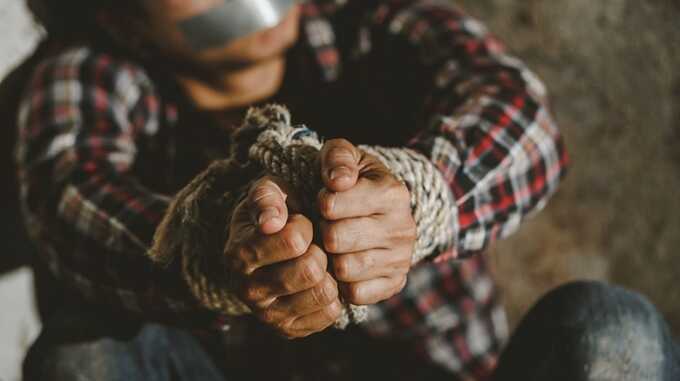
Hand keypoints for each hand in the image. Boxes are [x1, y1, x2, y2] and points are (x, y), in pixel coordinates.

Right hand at [225, 176, 341, 337]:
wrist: (266, 248)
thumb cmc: (274, 215)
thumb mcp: (268, 193)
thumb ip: (267, 198)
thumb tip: (271, 222)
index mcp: (239, 253)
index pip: (295, 240)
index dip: (306, 226)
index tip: (300, 224)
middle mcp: (247, 290)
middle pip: (311, 270)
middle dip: (320, 251)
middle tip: (313, 245)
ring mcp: (267, 315)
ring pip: (322, 293)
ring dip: (329, 274)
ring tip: (317, 262)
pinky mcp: (288, 330)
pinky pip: (330, 313)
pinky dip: (333, 295)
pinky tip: (319, 282)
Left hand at [317, 139, 416, 304]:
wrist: (378, 206)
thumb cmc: (352, 179)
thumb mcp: (343, 155)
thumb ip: (337, 157)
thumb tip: (338, 182)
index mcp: (392, 193)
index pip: (331, 206)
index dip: (320, 202)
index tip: (326, 199)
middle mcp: (404, 228)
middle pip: (335, 239)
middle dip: (323, 230)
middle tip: (328, 223)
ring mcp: (402, 259)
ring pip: (344, 269)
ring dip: (331, 257)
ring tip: (335, 243)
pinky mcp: (395, 284)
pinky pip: (355, 294)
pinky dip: (343, 283)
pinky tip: (344, 263)